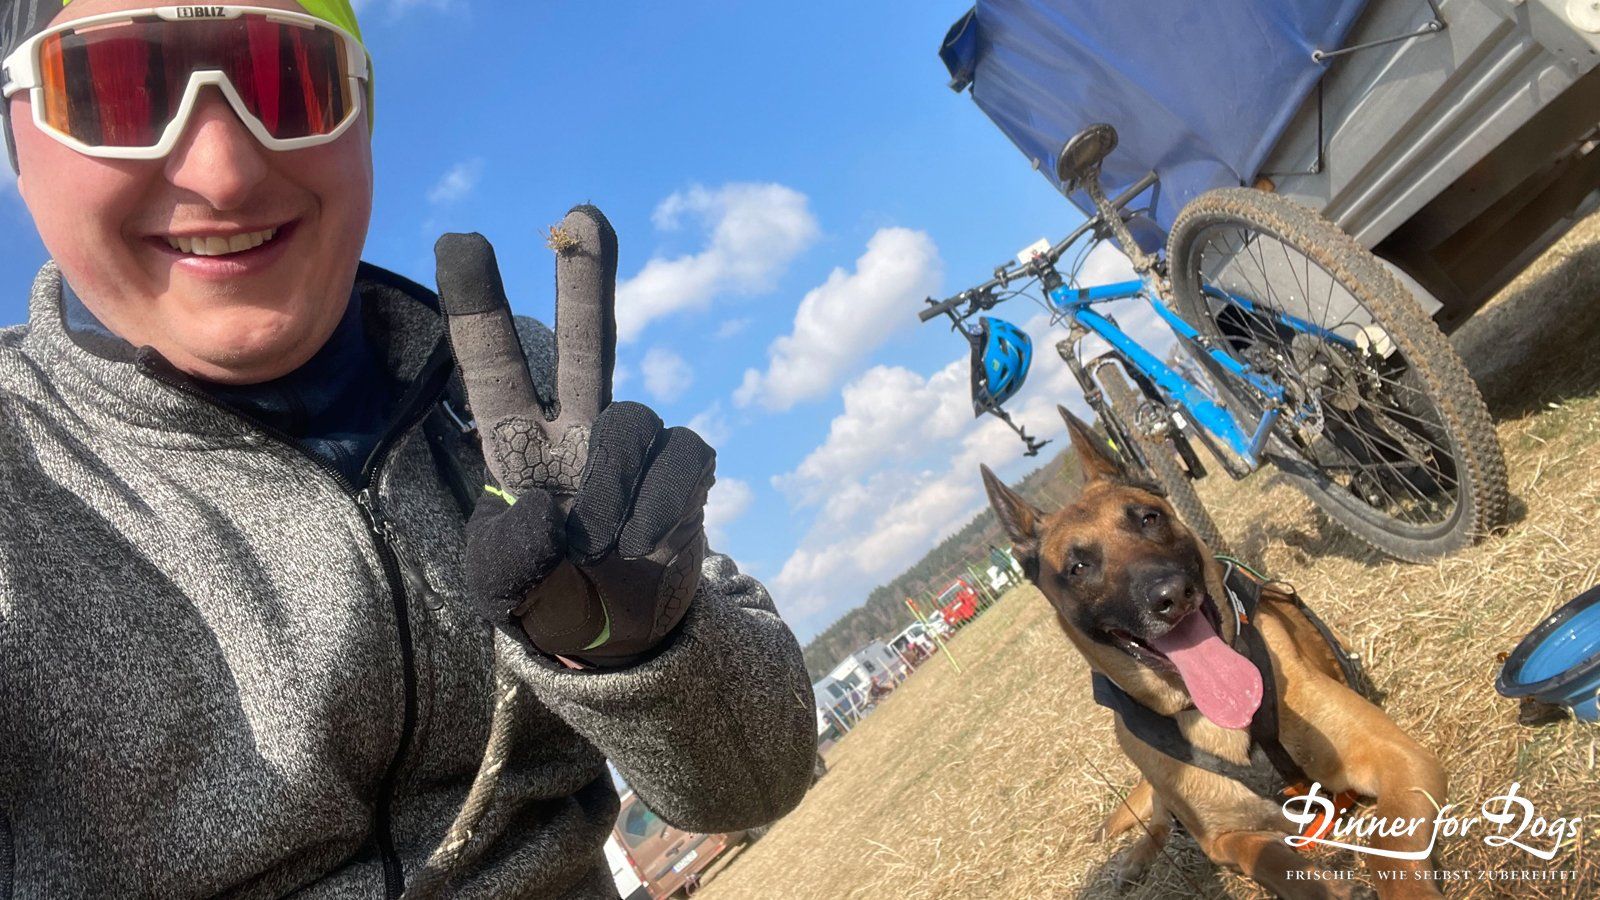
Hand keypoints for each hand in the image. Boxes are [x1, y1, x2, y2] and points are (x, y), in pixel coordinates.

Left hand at [434, 206, 714, 666]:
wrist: (622, 633)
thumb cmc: (549, 597)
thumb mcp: (504, 590)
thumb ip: (506, 555)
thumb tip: (544, 508)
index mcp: (518, 442)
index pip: (493, 365)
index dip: (478, 304)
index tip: (461, 240)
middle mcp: (578, 427)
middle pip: (586, 340)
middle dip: (585, 277)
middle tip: (582, 215)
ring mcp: (635, 443)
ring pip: (631, 422)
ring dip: (613, 488)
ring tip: (602, 547)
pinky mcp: (685, 467)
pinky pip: (682, 458)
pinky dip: (662, 507)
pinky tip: (645, 546)